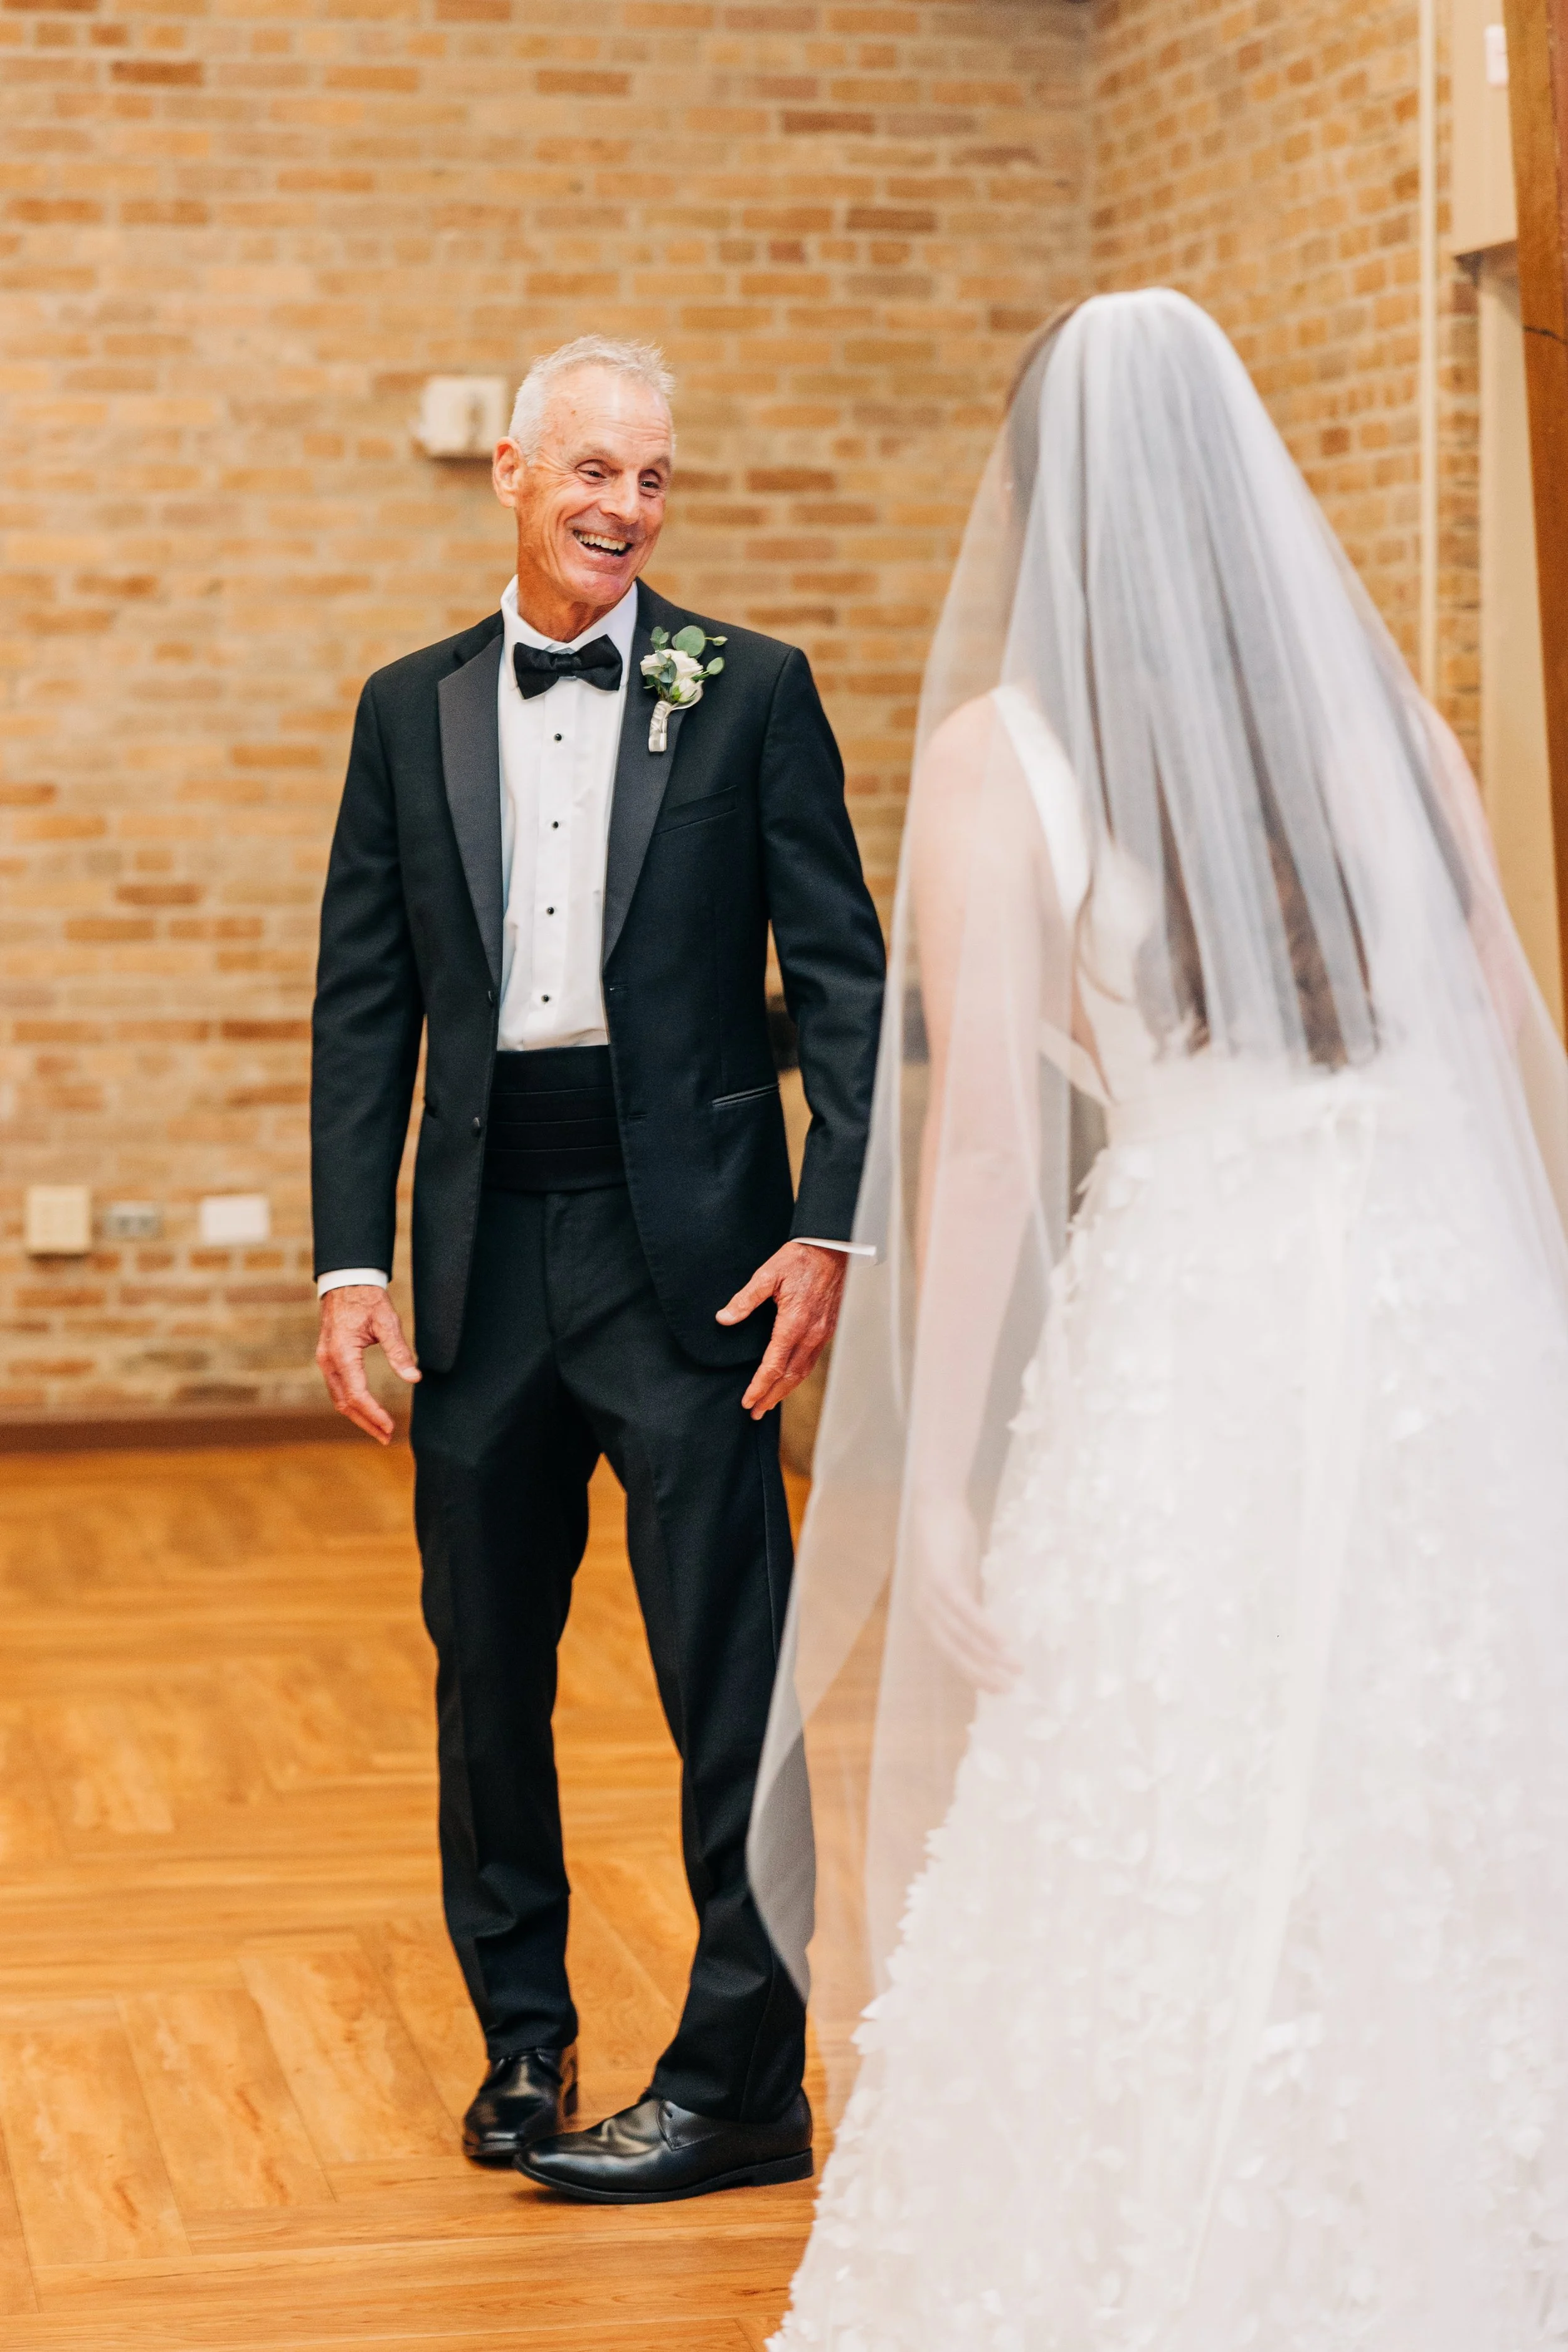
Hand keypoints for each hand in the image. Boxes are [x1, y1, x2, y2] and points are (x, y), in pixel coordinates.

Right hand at [315, 1285, 420, 1443]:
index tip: (391, 1427)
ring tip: (380, 1430)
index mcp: (342, 1353)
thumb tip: (414, 1378)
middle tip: (387, 1437)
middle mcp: (328, 1361)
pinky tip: (366, 1410)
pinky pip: (337, 1388)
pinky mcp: (328, 1359)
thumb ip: (399, 1351)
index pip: (357, 1394)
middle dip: (366, 1422)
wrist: (345, 1281)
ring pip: (339, 1398)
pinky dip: (351, 1403)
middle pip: (345, 1403)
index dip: (374, 1414)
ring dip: (359, 1416)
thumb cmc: (366, 1298)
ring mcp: (325, 1360)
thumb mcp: (387, 1321)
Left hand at [717, 1242, 847, 1420]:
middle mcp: (811, 1334)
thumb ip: (745, 1299)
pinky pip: (812, 1361)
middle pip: (789, 1376)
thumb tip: (723, 1319)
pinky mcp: (828, 1330)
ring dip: (785, 1390)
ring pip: (803, 1372)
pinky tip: (789, 1380)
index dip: (759, 1386)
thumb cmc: (799, 1258)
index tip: (747, 1401)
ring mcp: (822, 1334)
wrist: (833, 1248)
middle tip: (755, 1413)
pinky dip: (798, 1376)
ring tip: (769, 1403)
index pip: (774, 1365)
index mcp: (794, 1323)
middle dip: (771, 1396)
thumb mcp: (767, 1274)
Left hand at [910, 1491, 1019, 1692]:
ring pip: (960, 1637)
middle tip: (1008, 1690)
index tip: (996, 1688)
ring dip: (989, 1656)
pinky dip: (984, 1628)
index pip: (951, 1652)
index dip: (973, 1672)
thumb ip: (969, 1601)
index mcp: (929, 1612)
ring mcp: (930, 1596)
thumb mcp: (961, 1577)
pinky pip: (964, 1611)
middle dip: (981, 1674)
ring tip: (1015, 1669)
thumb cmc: (950, 1537)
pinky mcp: (940, 1579)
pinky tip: (1004, 1642)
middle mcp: (924, 1609)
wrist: (937, 1502)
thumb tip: (986, 1626)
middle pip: (953, 1653)